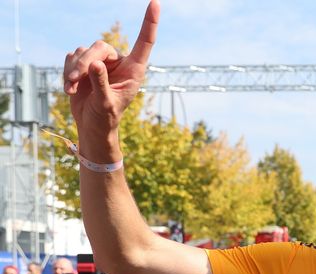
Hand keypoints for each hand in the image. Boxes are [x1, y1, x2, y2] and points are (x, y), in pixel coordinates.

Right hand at [63, 1, 158, 157]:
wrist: (92, 125)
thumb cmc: (106, 117)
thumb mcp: (105, 104)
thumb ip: (101, 84)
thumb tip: (96, 64)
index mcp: (134, 70)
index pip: (144, 42)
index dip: (149, 22)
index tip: (155, 3)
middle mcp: (119, 62)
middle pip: (100, 47)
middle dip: (84, 62)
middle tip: (74, 80)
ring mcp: (101, 61)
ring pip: (83, 50)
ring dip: (74, 70)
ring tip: (72, 89)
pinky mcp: (84, 64)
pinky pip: (71, 57)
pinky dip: (67, 71)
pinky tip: (70, 87)